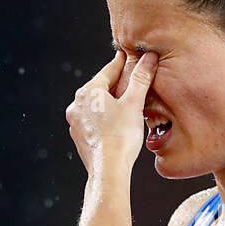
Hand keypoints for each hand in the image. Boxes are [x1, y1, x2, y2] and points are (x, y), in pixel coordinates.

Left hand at [66, 50, 156, 174]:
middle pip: (100, 87)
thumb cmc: (121, 137)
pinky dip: (104, 117)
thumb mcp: (134, 103)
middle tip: (129, 78)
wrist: (108, 170)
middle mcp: (77, 104)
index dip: (121, 63)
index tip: (127, 55)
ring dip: (109, 101)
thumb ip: (141, 78)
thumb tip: (149, 58)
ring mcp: (76, 121)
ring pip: (96, 105)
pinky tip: (116, 122)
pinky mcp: (79, 136)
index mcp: (88, 92)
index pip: (108, 71)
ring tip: (125, 102)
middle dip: (116, 83)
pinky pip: (93, 120)